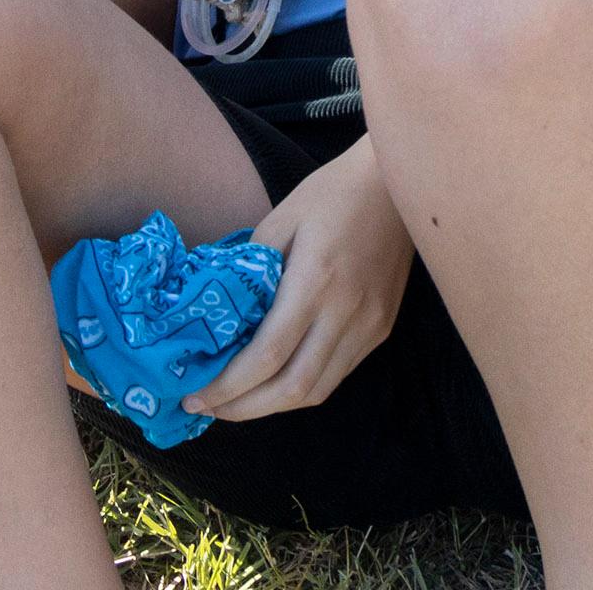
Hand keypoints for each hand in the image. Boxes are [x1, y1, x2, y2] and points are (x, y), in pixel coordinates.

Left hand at [189, 146, 411, 420]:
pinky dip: (302, 387)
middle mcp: (346, 313)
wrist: (398, 182)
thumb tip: (219, 314)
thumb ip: (250, 269)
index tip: (194, 396)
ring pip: (317, 390)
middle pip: (293, 388)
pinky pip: (337, 374)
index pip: (266, 356)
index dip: (227, 386)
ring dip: (273, 406)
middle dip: (245, 409)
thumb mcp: (280, 220)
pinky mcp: (381, 328)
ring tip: (238, 402)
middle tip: (209, 409)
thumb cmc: (333, 193)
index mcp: (315, 282)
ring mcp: (369, 325)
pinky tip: (277, 379)